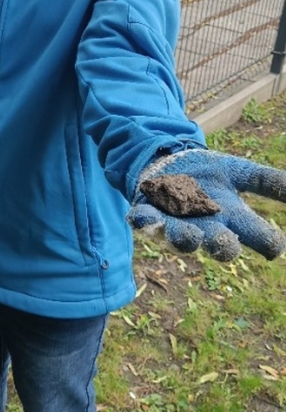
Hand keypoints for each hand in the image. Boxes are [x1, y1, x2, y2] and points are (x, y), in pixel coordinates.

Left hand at [128, 149, 285, 260]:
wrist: (171, 165)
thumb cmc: (208, 176)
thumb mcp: (240, 172)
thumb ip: (267, 181)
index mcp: (232, 221)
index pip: (256, 236)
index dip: (267, 242)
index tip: (275, 245)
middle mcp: (206, 229)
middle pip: (219, 246)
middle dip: (223, 246)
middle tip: (228, 243)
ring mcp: (177, 224)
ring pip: (181, 240)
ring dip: (185, 239)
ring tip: (191, 236)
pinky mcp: (149, 214)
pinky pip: (144, 222)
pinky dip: (142, 221)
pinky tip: (140, 218)